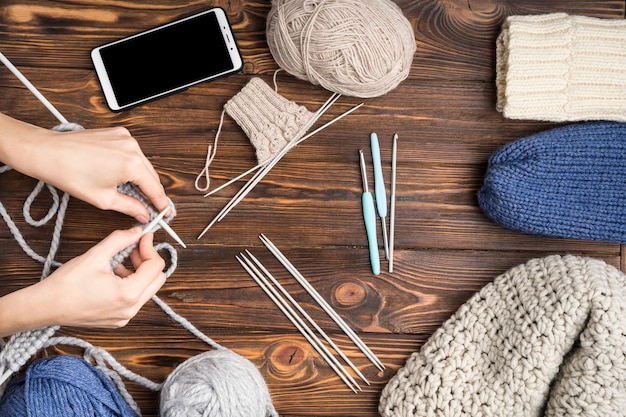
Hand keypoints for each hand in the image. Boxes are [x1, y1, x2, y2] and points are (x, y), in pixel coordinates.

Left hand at [0, 113, 168, 221]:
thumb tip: (143, 214)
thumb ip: (130, 207)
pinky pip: (133, 153)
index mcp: (131, 165)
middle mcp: (132, 148)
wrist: (48, 152)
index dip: (162, 204)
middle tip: (148, 207)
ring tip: (130, 192)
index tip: (165, 213)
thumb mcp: (103, 199)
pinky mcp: (118, 133)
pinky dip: (131, 165)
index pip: (155, 189)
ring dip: (141, 178)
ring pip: (143, 164)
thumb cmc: (69, 172)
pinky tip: (120, 175)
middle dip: (151, 192)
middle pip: (152, 176)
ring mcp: (126, 138)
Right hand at [0, 227, 166, 335]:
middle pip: (157, 279)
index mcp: (129, 294)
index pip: (156, 266)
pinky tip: (112, 276)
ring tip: (118, 262)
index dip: (150, 247)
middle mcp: (131, 309)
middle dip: (147, 260)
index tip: (143, 237)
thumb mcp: (96, 255)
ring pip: (147, 289)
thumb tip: (137, 231)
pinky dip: (130, 284)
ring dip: (138, 272)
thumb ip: (120, 239)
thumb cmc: (66, 284)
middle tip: (133, 248)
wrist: (45, 306)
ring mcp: (125, 317)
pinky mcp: (118, 320)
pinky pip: (135, 299)